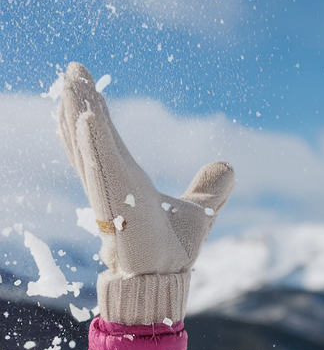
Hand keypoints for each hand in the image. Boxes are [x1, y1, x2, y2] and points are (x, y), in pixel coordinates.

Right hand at [57, 62, 234, 323]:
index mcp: (123, 179)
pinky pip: (101, 166)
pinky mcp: (115, 202)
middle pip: (88, 134)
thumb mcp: (198, 212)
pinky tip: (85, 118)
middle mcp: (110, 181)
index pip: (103, 138)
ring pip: (88, 144)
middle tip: (70, 70)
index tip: (81, 82)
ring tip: (70, 81)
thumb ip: (208, 191)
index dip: (91, 112)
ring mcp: (109, 190)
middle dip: (77, 102)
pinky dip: (93, 142)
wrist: (165, 278)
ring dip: (77, 112)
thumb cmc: (171, 250)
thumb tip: (228, 168)